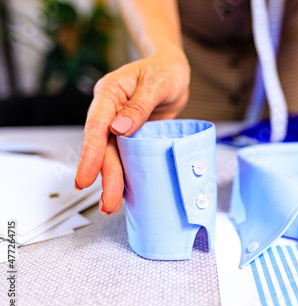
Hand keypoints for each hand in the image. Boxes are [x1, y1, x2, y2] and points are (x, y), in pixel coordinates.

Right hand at [74, 47, 189, 213]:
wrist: (174, 71)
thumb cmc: (164, 70)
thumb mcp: (156, 83)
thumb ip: (139, 105)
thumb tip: (120, 128)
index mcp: (110, 93)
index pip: (96, 125)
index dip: (91, 154)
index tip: (86, 177)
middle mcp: (110, 111)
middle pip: (104, 147)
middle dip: (105, 176)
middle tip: (107, 203)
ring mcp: (120, 124)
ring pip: (113, 156)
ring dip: (112, 180)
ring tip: (111, 205)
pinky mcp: (133, 135)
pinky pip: (126, 156)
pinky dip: (125, 174)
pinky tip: (124, 191)